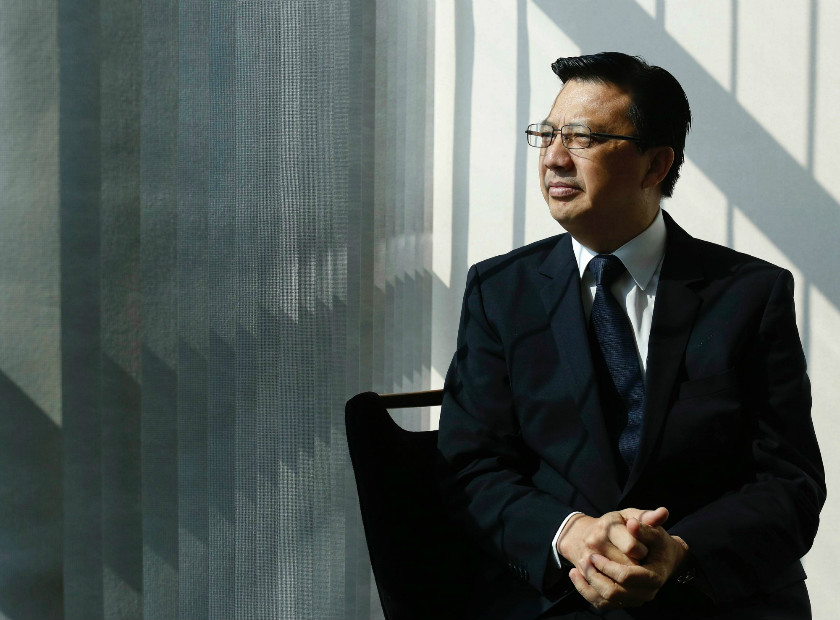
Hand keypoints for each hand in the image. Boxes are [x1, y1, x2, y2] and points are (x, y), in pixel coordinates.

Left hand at [566, 507, 687, 609]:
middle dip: (596, 572)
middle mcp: (647, 591)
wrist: (656, 555)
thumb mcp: (651, 526)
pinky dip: (585, 589)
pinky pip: (600, 602)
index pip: (628, 575)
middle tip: (585, 556)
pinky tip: (575, 573)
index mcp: (655, 574)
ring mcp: (635, 598)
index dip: (608, 563)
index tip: (596, 548)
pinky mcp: (623, 601)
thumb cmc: (652, 539)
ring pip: (606, 598)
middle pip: (615, 589)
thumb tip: (632, 524)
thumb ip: (645, 522)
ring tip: (581, 562)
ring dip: (589, 580)